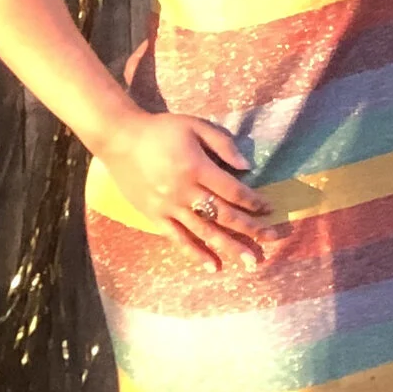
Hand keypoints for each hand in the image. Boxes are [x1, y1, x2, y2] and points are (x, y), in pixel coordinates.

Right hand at [99, 109, 278, 270]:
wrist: (119, 139)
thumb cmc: (161, 130)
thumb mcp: (195, 126)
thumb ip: (223, 144)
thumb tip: (248, 167)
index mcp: (196, 168)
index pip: (233, 191)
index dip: (253, 201)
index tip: (269, 209)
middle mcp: (184, 192)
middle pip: (224, 215)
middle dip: (251, 229)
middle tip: (273, 239)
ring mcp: (168, 207)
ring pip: (205, 232)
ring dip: (230, 247)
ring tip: (251, 262)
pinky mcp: (154, 216)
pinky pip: (178, 239)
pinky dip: (195, 253)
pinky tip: (212, 265)